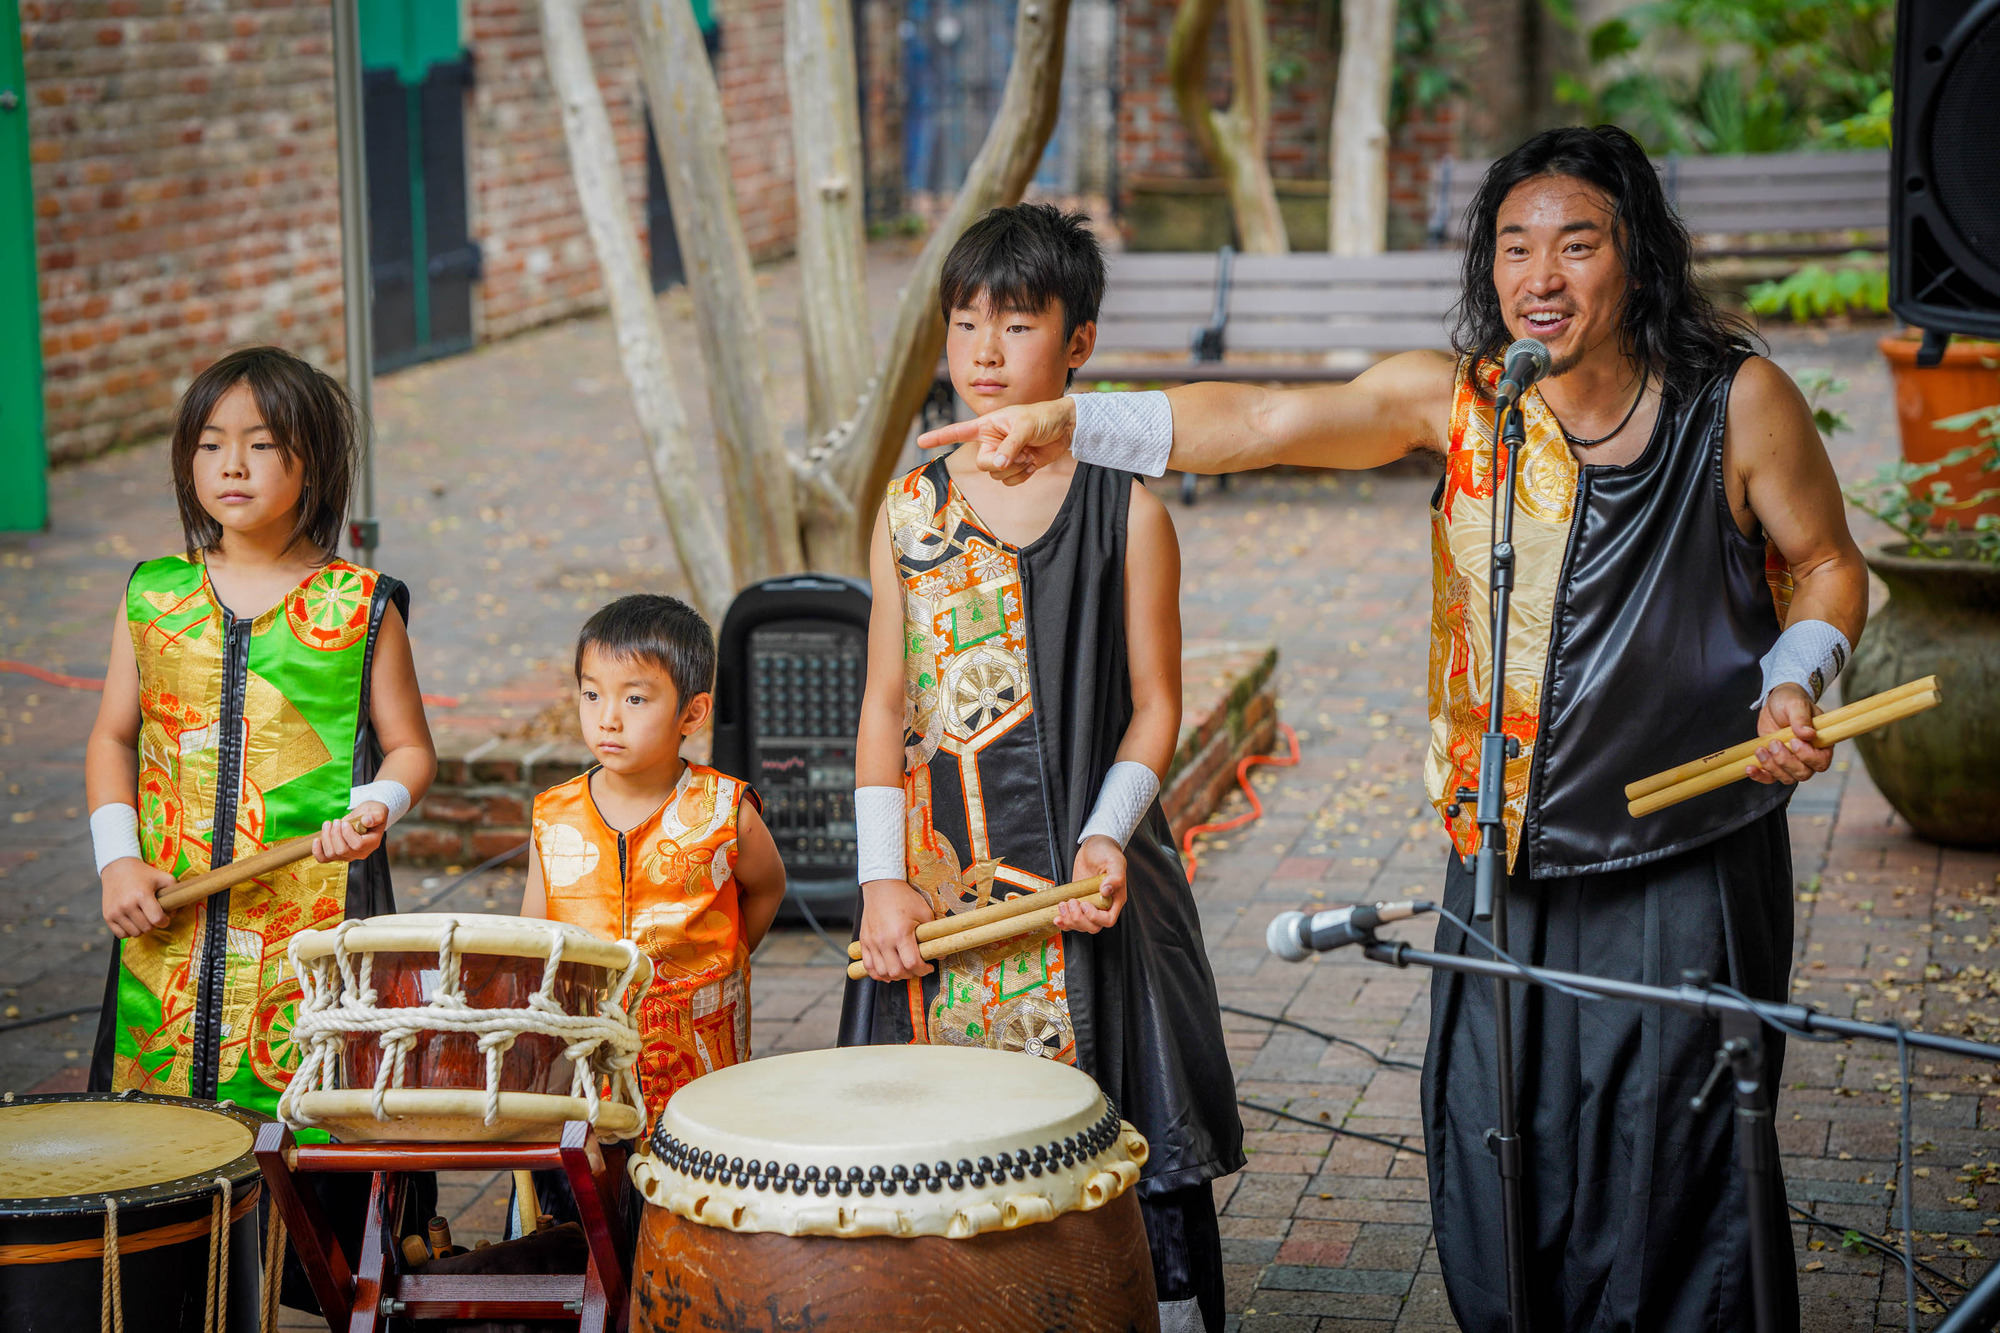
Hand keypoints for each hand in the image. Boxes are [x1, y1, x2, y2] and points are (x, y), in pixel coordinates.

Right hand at [101, 858, 173, 937]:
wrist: (117, 868)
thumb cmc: (143, 874)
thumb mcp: (163, 877)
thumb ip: (175, 893)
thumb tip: (174, 913)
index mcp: (142, 895)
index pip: (157, 919)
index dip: (164, 921)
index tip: (165, 918)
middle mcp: (127, 905)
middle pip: (147, 928)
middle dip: (154, 924)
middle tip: (153, 915)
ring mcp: (115, 912)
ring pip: (135, 933)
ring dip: (142, 928)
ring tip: (143, 917)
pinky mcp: (107, 916)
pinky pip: (121, 935)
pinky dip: (129, 931)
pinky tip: (132, 921)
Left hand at [313, 804, 385, 862]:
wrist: (365, 817)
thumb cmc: (372, 813)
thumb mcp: (379, 811)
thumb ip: (376, 815)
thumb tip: (366, 821)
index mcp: (372, 843)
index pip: (357, 845)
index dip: (347, 834)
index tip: (344, 823)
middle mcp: (360, 853)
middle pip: (342, 851)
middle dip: (334, 834)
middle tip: (336, 821)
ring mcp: (348, 855)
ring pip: (332, 854)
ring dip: (326, 838)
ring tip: (328, 824)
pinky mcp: (338, 854)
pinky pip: (324, 859)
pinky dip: (317, 851)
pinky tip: (317, 840)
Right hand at [859, 879, 934, 980]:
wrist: (881, 886)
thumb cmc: (903, 897)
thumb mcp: (924, 912)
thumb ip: (932, 935)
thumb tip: (940, 954)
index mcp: (900, 933)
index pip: (912, 963)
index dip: (923, 970)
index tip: (928, 967)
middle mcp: (884, 940)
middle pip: (897, 971)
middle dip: (910, 974)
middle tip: (917, 968)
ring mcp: (872, 942)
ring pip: (882, 973)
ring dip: (895, 976)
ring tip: (904, 969)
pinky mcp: (864, 942)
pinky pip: (868, 966)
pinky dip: (878, 973)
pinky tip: (888, 971)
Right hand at [916, 398, 1076, 485]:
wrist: (1065, 428)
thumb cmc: (1043, 417)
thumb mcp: (1025, 426)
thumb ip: (1010, 446)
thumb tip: (998, 464)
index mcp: (986, 425)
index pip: (958, 432)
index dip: (939, 437)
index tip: (920, 441)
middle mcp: (991, 442)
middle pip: (982, 464)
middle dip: (1000, 463)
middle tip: (1019, 452)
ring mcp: (1003, 456)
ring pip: (997, 475)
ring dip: (1016, 468)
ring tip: (1029, 453)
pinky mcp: (1016, 467)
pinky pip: (1011, 481)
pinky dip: (1023, 475)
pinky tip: (1033, 463)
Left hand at [1057, 836, 1126, 932]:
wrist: (1094, 847)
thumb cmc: (1107, 853)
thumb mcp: (1114, 862)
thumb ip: (1114, 877)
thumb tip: (1105, 891)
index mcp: (1115, 900)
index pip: (1108, 920)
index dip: (1095, 917)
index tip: (1085, 903)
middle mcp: (1103, 906)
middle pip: (1093, 927)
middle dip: (1079, 919)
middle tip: (1072, 902)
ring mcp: (1089, 905)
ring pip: (1081, 926)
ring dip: (1069, 920)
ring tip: (1063, 904)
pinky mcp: (1077, 902)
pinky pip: (1071, 920)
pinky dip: (1063, 922)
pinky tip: (1057, 917)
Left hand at [1746, 684, 1832, 785]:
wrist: (1776, 703)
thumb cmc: (1791, 701)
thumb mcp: (1796, 704)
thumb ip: (1801, 719)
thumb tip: (1808, 734)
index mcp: (1821, 744)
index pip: (1821, 761)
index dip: (1807, 756)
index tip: (1794, 741)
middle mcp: (1809, 757)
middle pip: (1803, 773)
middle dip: (1785, 761)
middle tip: (1774, 742)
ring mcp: (1792, 761)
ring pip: (1786, 778)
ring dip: (1771, 766)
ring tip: (1761, 749)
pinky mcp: (1775, 763)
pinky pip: (1770, 778)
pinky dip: (1760, 775)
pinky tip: (1750, 768)